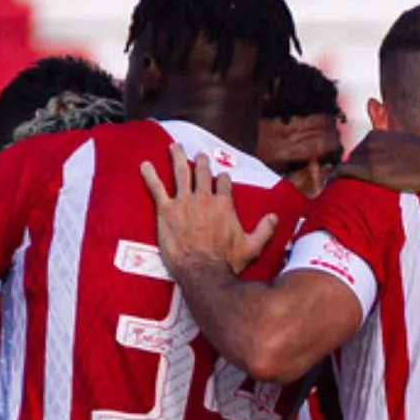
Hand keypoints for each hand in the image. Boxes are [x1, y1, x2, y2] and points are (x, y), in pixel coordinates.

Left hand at [140, 145, 279, 274]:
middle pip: (203, 173)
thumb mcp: (252, 247)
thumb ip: (265, 230)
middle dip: (202, 162)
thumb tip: (274, 218)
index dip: (223, 179)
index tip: (222, 177)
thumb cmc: (226, 262)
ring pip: (181, 173)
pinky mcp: (166, 211)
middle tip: (200, 156)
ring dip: (178, 157)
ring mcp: (184, 202)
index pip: (224, 183)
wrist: (203, 272)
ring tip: (175, 147)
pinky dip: (150, 176)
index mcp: (224, 204)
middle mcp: (204, 198)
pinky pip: (156, 188)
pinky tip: (144, 165)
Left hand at [334, 129, 419, 192]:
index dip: (359, 167)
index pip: (359, 152)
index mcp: (377, 134)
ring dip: (343, 179)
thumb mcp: (406, 145)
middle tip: (349, 189)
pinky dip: (334, 180)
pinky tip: (331, 188)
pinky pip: (342, 173)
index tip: (360, 179)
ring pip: (346, 167)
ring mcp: (367, 154)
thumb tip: (393, 143)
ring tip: (340, 193)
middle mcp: (369, 141)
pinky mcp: (368, 169)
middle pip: (351, 160)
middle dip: (352, 173)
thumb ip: (394, 147)